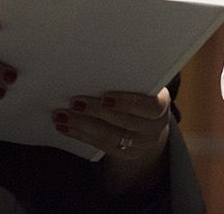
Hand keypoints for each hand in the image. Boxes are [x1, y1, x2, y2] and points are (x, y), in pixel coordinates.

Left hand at [54, 87, 170, 192]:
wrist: (149, 122)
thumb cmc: (141, 94)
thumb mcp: (143, 86)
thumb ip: (129, 82)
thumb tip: (98, 68)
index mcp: (162, 105)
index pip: (150, 107)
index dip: (128, 103)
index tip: (105, 96)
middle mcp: (154, 128)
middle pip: (126, 122)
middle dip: (97, 112)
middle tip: (75, 102)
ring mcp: (140, 145)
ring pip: (110, 137)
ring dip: (83, 125)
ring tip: (62, 115)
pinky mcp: (124, 154)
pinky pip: (100, 145)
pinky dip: (80, 135)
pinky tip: (64, 127)